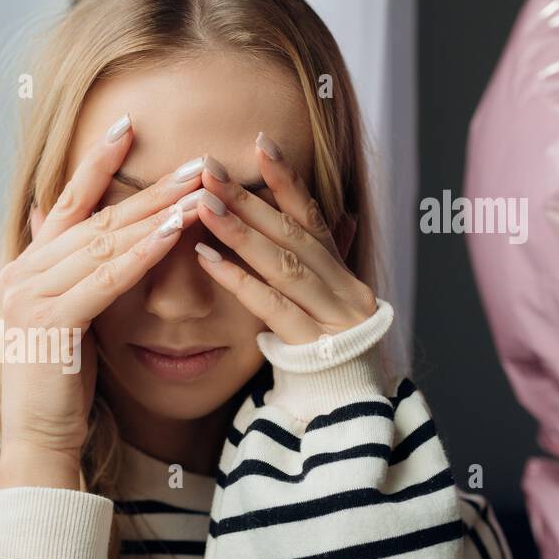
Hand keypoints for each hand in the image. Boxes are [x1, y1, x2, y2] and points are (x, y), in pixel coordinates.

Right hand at [0, 115, 207, 486]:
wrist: (37, 437)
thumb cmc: (58, 384)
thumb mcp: (62, 316)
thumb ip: (64, 271)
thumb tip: (59, 223)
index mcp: (24, 268)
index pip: (64, 204)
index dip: (95, 165)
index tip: (127, 127)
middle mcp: (22, 274)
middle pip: (95, 219)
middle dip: (148, 187)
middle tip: (194, 160)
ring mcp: (32, 296)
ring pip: (104, 243)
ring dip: (155, 213)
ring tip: (198, 189)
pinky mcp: (52, 321)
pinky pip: (106, 278)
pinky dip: (141, 254)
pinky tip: (174, 233)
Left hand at [191, 132, 376, 345]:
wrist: (354, 416)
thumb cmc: (327, 358)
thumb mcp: (323, 306)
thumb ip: (315, 266)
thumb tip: (326, 216)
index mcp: (342, 273)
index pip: (313, 216)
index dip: (287, 179)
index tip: (259, 142)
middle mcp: (343, 288)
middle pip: (292, 233)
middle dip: (248, 197)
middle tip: (208, 167)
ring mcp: (332, 316)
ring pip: (284, 264)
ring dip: (240, 231)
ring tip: (203, 204)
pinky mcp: (315, 346)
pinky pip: (272, 308)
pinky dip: (239, 281)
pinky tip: (207, 260)